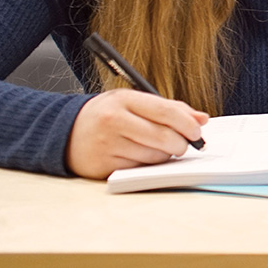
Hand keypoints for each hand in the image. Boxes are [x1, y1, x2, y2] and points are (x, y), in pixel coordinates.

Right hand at [66, 90, 208, 179]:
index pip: (166, 111)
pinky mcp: (103, 165)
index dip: (187, 123)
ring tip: (160, 148)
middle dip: (181, 143)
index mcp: (124, 100)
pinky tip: (142, 156)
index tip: (197, 131)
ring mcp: (107, 144)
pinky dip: (148, 165)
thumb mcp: (133, 102)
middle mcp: (114, 121)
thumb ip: (169, 108)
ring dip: (165, 155)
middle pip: (163, 136)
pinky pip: (139, 168)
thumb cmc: (106, 116)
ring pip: (154, 155)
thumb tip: (202, 119)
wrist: (64, 132)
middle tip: (185, 144)